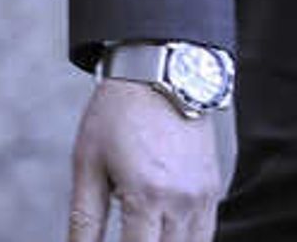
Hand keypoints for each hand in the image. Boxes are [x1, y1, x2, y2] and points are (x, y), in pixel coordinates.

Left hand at [68, 75, 219, 241]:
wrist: (161, 71)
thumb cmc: (118, 114)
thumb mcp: (88, 167)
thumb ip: (84, 222)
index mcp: (147, 196)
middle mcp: (182, 199)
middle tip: (127, 238)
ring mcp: (202, 194)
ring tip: (142, 238)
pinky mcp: (212, 186)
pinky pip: (205, 232)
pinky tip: (165, 238)